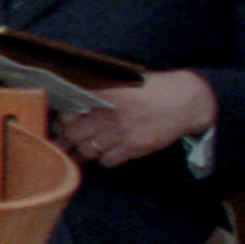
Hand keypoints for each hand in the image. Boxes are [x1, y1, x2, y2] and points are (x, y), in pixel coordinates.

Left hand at [61, 69, 213, 166]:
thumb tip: (75, 99)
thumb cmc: (155, 89)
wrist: (187, 101)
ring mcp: (122, 132)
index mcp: (106, 94)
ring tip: (74, 154)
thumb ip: (100, 91)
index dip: (61, 119)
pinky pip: (108, 160)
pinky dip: (103, 160)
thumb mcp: (124, 82)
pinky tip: (104, 154)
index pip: (70, 111)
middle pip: (74, 134)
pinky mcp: (135, 147)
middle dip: (63, 141)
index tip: (58, 123)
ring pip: (88, 150)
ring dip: (79, 153)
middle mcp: (111, 113)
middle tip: (57, 144)